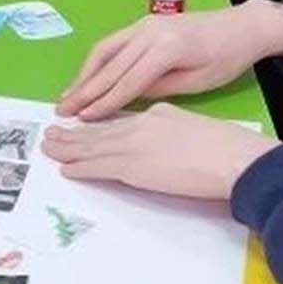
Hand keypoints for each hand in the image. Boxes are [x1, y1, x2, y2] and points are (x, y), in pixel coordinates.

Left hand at [41, 103, 280, 200]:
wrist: (233, 158)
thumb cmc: (226, 148)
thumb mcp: (194, 127)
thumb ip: (175, 131)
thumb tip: (165, 144)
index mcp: (159, 113)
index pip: (122, 122)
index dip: (100, 127)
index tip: (85, 128)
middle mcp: (142, 124)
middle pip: (101, 131)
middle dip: (74, 134)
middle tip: (51, 134)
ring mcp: (135, 145)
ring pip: (93, 146)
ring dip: (68, 148)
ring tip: (49, 148)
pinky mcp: (133, 166)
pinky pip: (98, 167)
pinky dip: (80, 168)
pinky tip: (66, 169)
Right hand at [56, 0, 282, 120]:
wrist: (242, 26)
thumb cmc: (226, 58)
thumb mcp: (198, 81)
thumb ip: (161, 88)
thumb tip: (129, 97)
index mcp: (166, 48)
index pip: (127, 80)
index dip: (104, 102)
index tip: (84, 118)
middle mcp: (149, 31)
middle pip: (109, 65)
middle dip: (84, 90)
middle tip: (63, 110)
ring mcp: (143, 24)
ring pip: (104, 50)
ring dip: (83, 74)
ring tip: (67, 96)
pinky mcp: (143, 23)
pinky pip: (112, 42)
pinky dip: (95, 61)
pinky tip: (86, 77)